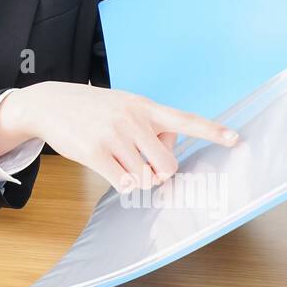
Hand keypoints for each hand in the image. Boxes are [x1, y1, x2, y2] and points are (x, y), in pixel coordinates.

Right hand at [0, 81, 239, 192]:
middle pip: (167, 165)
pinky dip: (121, 183)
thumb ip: (150, 123)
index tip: (235, 140)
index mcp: (145, 107)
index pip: (185, 120)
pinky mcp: (95, 152)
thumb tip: (170, 146)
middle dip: (159, 173)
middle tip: (142, 165)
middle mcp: (133, 119)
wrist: (51, 103)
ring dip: (137, 179)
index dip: (212, 131)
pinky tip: (111, 170)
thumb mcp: (125, 105)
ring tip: (120, 163)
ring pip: (145, 177)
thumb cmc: (93, 109)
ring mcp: (114, 136)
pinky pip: (123, 183)